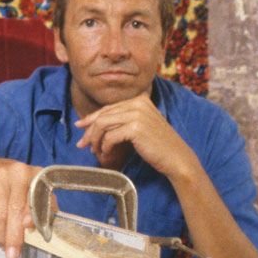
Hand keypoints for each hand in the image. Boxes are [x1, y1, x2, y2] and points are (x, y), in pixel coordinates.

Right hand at [0, 158, 42, 257]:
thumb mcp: (34, 188)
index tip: (28, 226)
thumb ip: (44, 204)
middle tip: (13, 254)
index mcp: (35, 174)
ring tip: (7, 250)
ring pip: (0, 213)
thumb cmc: (19, 185)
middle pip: (15, 207)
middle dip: (14, 233)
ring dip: (3, 235)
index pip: (35, 195)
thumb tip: (48, 226)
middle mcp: (17, 173)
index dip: (31, 211)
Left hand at [74, 94, 193, 176]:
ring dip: (95, 139)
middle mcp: (138, 103)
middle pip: (103, 115)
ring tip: (95, 151)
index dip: (92, 118)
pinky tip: (106, 154)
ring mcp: (137, 114)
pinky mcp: (136, 128)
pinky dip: (104, 146)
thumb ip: (121, 121)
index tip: (81, 127)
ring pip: (102, 124)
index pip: (108, 108)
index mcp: (140, 99)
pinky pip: (109, 136)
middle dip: (89, 130)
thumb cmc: (157, 146)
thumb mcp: (139, 127)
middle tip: (82, 143)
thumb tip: (92, 125)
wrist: (177, 158)